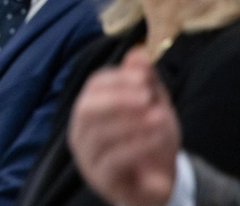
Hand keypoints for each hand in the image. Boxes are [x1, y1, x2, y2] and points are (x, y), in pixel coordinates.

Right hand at [69, 47, 179, 205]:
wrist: (158, 186)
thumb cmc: (150, 142)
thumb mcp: (153, 107)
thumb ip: (144, 81)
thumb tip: (138, 52)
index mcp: (90, 109)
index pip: (93, 86)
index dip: (118, 79)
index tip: (144, 78)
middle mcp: (81, 132)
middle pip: (86, 108)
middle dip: (118, 99)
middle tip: (147, 96)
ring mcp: (87, 157)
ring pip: (99, 133)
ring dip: (132, 122)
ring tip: (159, 117)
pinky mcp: (101, 179)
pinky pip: (113, 160)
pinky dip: (137, 145)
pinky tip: (157, 137)